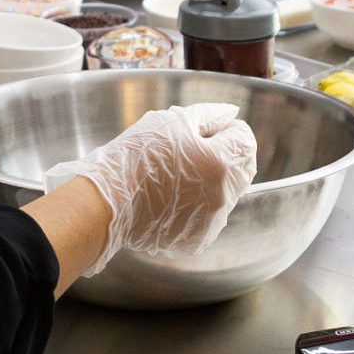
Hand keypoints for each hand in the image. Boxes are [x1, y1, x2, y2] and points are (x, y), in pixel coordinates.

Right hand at [44, 103, 258, 276]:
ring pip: (227, 193)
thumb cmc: (135, 157)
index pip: (246, 140)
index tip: (207, 132)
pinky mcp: (198, 239)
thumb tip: (230, 115)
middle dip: (225, 155)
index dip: (228, 130)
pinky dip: (198, 205)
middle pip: (242, 168)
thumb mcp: (171, 121)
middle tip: (193, 151)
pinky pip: (210, 216)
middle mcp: (222, 195)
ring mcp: (211, 221)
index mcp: (220, 163)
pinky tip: (172, 198)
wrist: (107, 202)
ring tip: (177, 176)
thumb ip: (208, 116)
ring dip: (212, 181)